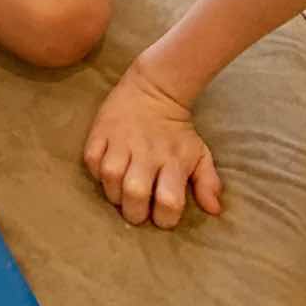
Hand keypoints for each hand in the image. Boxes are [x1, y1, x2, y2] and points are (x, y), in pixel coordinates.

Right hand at [83, 61, 221, 228]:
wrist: (155, 86)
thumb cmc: (178, 129)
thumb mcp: (200, 153)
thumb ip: (208, 183)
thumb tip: (213, 210)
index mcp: (173, 161)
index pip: (169, 202)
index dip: (165, 219)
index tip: (161, 216)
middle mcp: (146, 152)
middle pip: (135, 193)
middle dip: (134, 212)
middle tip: (136, 210)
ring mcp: (121, 140)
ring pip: (110, 177)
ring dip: (113, 193)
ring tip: (120, 193)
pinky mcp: (101, 130)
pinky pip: (91, 159)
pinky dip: (96, 171)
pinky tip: (106, 173)